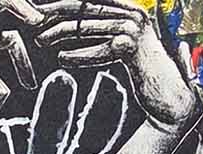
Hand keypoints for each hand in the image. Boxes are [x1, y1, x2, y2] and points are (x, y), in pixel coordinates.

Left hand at [34, 0, 198, 127]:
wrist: (168, 95)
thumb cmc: (141, 71)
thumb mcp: (121, 45)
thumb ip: (102, 32)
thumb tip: (70, 27)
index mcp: (130, 8)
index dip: (65, 3)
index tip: (41, 7)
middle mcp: (133, 14)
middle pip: (86, 8)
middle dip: (57, 12)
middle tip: (33, 20)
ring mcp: (134, 29)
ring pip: (88, 27)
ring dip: (60, 33)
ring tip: (40, 40)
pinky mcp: (132, 48)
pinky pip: (97, 50)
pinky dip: (78, 55)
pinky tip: (61, 59)